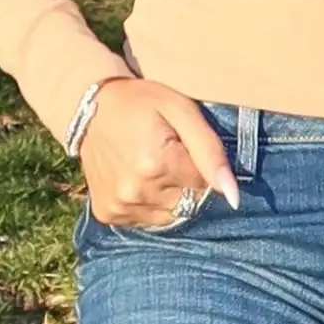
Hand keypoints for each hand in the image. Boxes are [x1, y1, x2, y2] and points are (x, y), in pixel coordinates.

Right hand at [77, 78, 239, 226]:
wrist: (90, 107)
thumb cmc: (141, 103)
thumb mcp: (182, 111)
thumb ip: (211, 153)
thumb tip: (233, 197)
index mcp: (157, 165)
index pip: (204, 186)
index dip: (198, 166)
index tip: (181, 146)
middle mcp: (136, 192)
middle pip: (188, 204)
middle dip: (185, 183)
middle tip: (166, 154)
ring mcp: (119, 206)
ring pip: (169, 216)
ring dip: (168, 195)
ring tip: (151, 165)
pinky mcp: (108, 213)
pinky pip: (145, 220)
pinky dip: (148, 203)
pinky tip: (137, 178)